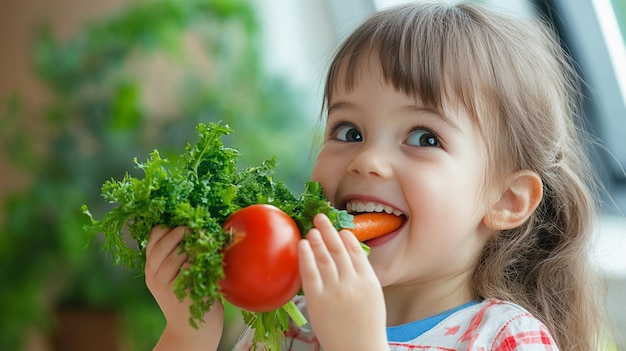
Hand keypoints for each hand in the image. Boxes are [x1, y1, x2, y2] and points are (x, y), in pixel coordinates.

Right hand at [145, 225, 222, 350]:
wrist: (194, 329)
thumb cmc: (191, 295)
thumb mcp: (180, 273)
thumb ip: (180, 252)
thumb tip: (197, 224)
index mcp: (152, 266)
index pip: (153, 238)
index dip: (168, 226)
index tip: (184, 220)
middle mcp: (154, 275)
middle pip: (162, 245)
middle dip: (181, 232)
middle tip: (196, 226)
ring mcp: (165, 286)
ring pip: (175, 256)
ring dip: (192, 244)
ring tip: (206, 237)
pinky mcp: (180, 294)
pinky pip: (190, 270)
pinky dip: (199, 260)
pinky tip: (209, 256)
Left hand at [298, 214, 388, 350]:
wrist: (358, 349)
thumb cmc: (365, 326)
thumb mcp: (372, 298)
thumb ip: (362, 277)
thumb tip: (350, 258)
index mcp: (368, 281)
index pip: (356, 252)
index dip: (346, 237)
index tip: (340, 228)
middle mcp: (352, 283)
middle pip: (338, 250)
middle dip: (329, 231)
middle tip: (321, 217)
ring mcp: (334, 291)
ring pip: (324, 258)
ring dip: (317, 240)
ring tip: (312, 229)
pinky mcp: (318, 300)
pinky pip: (310, 273)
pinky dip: (306, 256)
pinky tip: (302, 245)